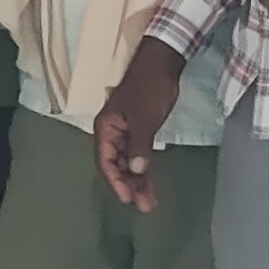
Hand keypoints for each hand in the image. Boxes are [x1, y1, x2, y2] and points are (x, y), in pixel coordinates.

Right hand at [90, 42, 182, 212]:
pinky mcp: (138, 130)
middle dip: (129, 186)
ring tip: (150, 200)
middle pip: (116, 166)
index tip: (128, 198)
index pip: (106, 161)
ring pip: (128, 163)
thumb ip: (140, 145)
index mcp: (106, 128)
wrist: (162, 64)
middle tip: (145, 205)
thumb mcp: (145, 118)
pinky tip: (150, 181)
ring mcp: (125, 132)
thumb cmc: (149, 87)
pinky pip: (137, 155)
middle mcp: (111, 133)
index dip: (116, 181)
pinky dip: (143, 169)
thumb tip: (137, 171)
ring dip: (137, 181)